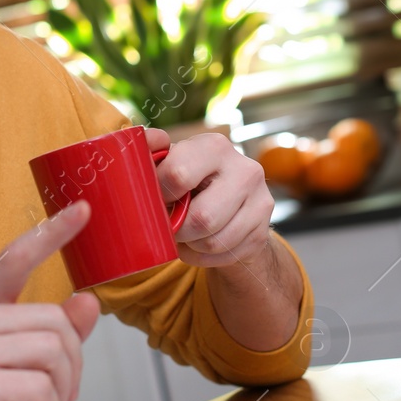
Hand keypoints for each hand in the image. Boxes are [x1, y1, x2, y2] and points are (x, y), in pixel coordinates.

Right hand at [0, 201, 100, 400]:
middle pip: (55, 321)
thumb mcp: (25, 369)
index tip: (83, 209)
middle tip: (57, 394)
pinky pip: (43, 386)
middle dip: (70, 364)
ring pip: (54, 352)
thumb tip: (89, 302)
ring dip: (60, 390)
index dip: (51, 233)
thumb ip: (55, 335)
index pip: (16, 259)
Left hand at [146, 127, 274, 267]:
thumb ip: (151, 154)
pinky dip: (203, 257)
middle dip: (178, 229)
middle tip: (170, 225)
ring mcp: (260, 201)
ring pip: (213, 241)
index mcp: (215, 147)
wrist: (229, 206)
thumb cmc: (190, 182)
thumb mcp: (170, 162)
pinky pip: (224, 256)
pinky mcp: (263, 231)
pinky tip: (200, 244)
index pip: (178, 175)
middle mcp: (244, 170)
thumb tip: (138, 143)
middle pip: (201, 218)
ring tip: (186, 234)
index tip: (155, 200)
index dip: (159, 195)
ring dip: (191, 244)